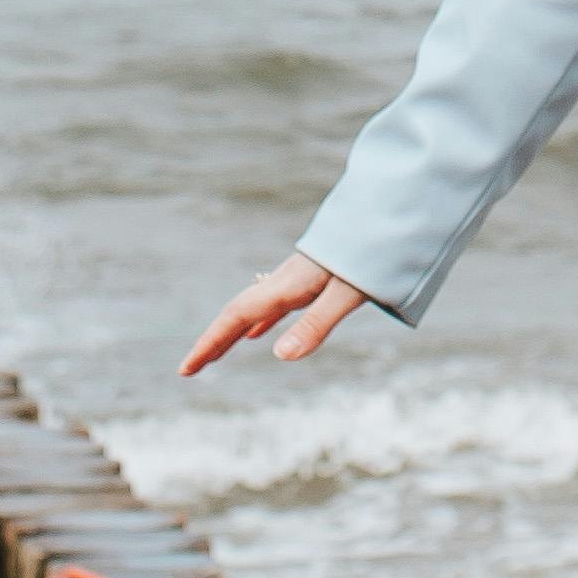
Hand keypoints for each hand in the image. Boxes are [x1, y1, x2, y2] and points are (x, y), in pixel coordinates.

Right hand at [180, 251, 374, 375]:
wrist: (392, 208)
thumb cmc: (375, 251)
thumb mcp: (348, 292)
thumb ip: (316, 323)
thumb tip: (278, 356)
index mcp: (289, 284)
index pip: (237, 317)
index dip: (210, 343)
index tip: (185, 369)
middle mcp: (287, 279)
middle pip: (239, 312)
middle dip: (213, 340)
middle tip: (188, 368)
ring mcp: (298, 276)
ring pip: (255, 308)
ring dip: (233, 332)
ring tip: (216, 353)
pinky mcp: (313, 276)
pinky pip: (275, 304)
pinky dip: (260, 321)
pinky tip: (259, 334)